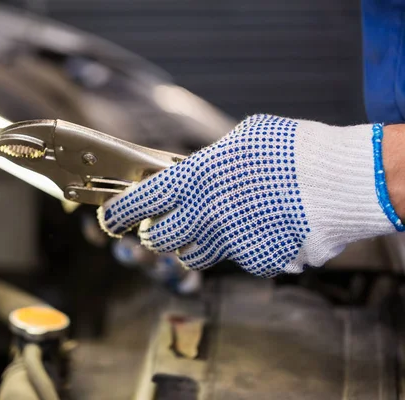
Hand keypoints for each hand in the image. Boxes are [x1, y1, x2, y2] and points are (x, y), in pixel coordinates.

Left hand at [98, 114, 402, 276]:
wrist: (338, 180)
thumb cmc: (289, 150)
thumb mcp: (238, 140)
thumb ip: (206, 161)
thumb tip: (193, 170)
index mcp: (192, 180)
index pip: (136, 203)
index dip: (117, 213)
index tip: (109, 218)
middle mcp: (202, 215)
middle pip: (158, 239)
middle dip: (156, 232)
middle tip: (163, 223)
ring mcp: (227, 243)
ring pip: (193, 255)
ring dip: (196, 243)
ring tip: (218, 223)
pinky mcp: (253, 262)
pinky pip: (236, 259)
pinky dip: (241, 248)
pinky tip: (260, 228)